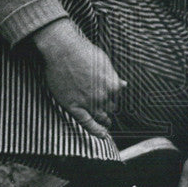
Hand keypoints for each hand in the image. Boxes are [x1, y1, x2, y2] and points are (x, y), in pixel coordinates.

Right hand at [33, 19, 125, 138]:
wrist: (63, 50)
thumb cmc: (83, 52)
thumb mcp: (105, 62)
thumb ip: (114, 76)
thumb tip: (124, 85)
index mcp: (113, 85)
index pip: (117, 97)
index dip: (114, 97)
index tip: (112, 99)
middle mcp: (103, 96)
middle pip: (110, 107)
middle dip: (109, 108)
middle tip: (108, 110)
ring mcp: (88, 103)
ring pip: (101, 116)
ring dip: (105, 120)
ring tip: (107, 123)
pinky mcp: (73, 106)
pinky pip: (87, 123)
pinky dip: (96, 131)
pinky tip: (102, 136)